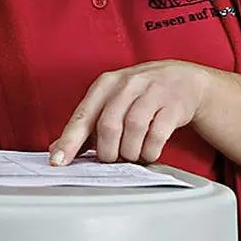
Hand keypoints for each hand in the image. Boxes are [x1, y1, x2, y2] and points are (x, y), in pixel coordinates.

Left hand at [49, 60, 210, 165]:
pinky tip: (148, 151)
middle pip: (108, 125)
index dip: (70, 141)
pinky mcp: (173, 104)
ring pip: (133, 129)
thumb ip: (86, 125)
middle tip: (111, 158)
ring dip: (130, 152)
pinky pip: (157, 134)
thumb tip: (58, 149)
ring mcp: (152, 92)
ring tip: (131, 155)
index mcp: (105, 84)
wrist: (182, 80)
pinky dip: (150, 150)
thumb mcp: (111, 101)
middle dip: (107, 151)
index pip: (83, 115)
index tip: (58, 160)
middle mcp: (127, 84)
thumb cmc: (140, 94)